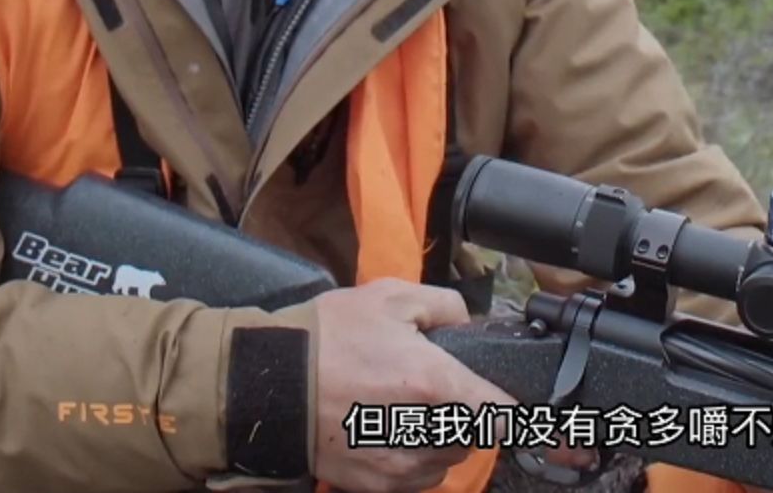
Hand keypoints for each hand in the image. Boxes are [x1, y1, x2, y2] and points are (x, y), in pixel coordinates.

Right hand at [312, 278, 514, 492]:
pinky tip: (391, 432)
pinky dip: (416, 460)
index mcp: (432, 383)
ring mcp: (399, 465)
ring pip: (448, 459)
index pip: (499, 410)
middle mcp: (422, 431)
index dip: (505, 400)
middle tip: (436, 389)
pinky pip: (419, 479)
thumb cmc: (327, 337)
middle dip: (464, 412)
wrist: (267, 383)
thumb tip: (468, 324)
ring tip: (410, 411)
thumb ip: (443, 305)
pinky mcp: (376, 485)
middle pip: (474, 434)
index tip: (500, 392)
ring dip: (442, 438)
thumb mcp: (388, 298)